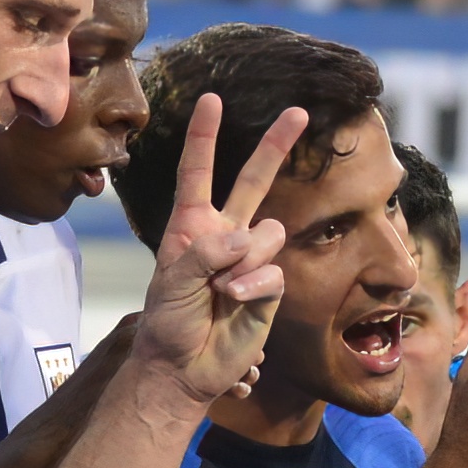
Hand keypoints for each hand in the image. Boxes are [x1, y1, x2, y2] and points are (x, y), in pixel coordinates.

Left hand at [136, 99, 306, 404]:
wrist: (184, 367)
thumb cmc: (169, 321)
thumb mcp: (174, 278)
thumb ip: (208, 250)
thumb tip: (250, 237)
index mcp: (192, 225)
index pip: (198, 172)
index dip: (205, 136)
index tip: (212, 99)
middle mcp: (225, 235)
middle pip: (253, 181)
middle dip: (275, 145)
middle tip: (298, 111)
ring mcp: (251, 259)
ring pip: (267, 233)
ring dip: (242, 262)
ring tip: (218, 292)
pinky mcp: (270, 286)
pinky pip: (272, 271)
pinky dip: (252, 287)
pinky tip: (233, 303)